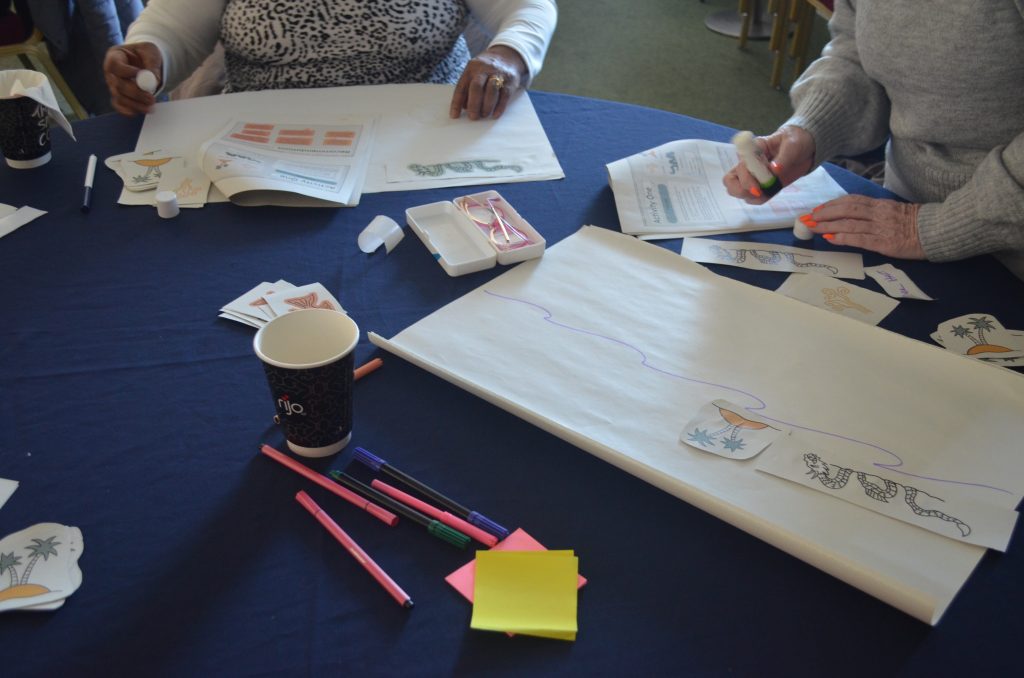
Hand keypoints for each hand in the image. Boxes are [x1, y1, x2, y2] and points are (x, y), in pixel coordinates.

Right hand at [103, 43, 163, 115]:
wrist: (148, 64)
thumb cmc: (146, 55)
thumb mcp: (151, 53)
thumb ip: (152, 66)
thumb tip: (153, 80)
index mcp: (115, 56)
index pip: (115, 65)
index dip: (127, 72)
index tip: (141, 75)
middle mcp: (110, 72)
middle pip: (118, 84)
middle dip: (136, 93)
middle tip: (151, 98)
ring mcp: (112, 85)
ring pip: (119, 97)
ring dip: (135, 104)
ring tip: (151, 107)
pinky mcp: (118, 96)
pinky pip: (119, 106)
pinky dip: (129, 110)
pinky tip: (140, 111)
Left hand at [449, 45, 526, 119]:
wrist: (507, 56)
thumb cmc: (485, 71)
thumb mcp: (473, 73)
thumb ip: (467, 88)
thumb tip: (464, 108)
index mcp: (471, 68)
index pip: (461, 87)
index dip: (457, 102)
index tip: (454, 116)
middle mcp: (484, 69)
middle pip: (476, 87)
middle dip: (473, 105)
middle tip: (473, 117)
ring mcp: (498, 74)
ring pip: (491, 90)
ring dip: (486, 106)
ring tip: (484, 115)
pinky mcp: (510, 80)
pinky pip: (504, 95)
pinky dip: (499, 107)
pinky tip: (495, 115)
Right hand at [723, 125, 815, 202]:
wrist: (806, 148)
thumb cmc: (796, 140)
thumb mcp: (792, 144)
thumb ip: (784, 157)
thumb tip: (774, 170)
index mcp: (752, 150)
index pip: (740, 165)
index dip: (745, 177)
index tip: (758, 187)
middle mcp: (748, 164)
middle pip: (730, 180)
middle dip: (740, 190)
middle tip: (758, 193)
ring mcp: (753, 176)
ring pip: (737, 191)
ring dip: (750, 196)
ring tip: (767, 192)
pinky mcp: (761, 186)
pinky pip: (752, 198)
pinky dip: (759, 200)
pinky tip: (770, 192)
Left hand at [806, 195, 925, 258]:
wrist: (936, 231)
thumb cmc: (915, 223)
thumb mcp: (894, 210)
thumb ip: (874, 211)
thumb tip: (853, 214)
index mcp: (880, 204)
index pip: (851, 200)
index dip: (832, 204)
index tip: (817, 208)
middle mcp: (877, 213)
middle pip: (846, 209)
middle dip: (824, 213)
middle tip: (808, 217)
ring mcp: (880, 227)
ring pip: (848, 223)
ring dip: (827, 225)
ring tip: (812, 227)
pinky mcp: (883, 242)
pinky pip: (859, 239)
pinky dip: (842, 238)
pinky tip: (830, 238)